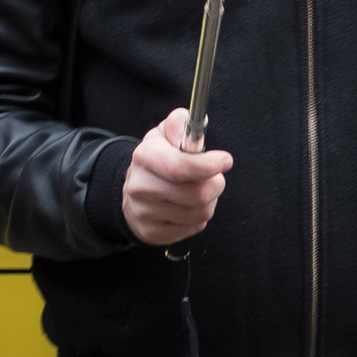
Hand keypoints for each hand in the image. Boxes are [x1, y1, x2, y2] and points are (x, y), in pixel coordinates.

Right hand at [121, 108, 231, 246]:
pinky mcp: (153, 232)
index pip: (180, 167)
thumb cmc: (157, 158)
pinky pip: (194, 227)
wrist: (132, 192)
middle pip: (196, 194)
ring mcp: (145, 212)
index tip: (225, 160)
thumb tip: (193, 129)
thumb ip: (179, 123)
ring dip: (210, 200)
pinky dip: (200, 217)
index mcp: (145, 156)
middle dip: (216, 184)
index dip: (208, 165)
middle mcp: (141, 186)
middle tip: (215, 177)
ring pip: (199, 212)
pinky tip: (190, 206)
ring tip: (201, 190)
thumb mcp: (164, 133)